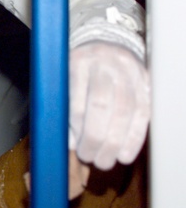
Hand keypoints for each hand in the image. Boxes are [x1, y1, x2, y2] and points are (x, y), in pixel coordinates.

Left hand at [69, 41, 150, 168]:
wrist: (107, 46)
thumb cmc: (80, 70)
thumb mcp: (65, 77)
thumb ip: (63, 105)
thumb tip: (69, 142)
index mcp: (77, 60)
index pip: (76, 97)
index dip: (76, 126)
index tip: (74, 146)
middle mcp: (103, 63)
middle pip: (101, 104)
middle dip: (95, 137)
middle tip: (90, 158)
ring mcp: (127, 71)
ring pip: (124, 110)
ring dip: (115, 142)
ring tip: (106, 160)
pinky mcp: (145, 82)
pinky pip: (143, 113)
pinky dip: (134, 137)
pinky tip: (125, 154)